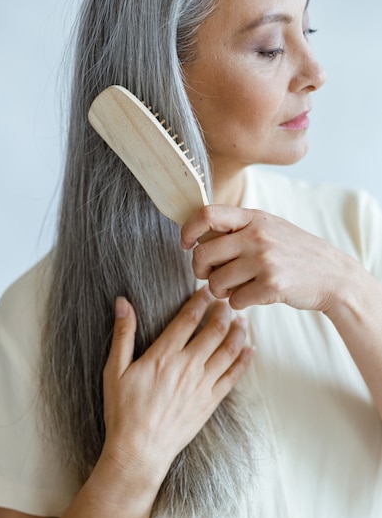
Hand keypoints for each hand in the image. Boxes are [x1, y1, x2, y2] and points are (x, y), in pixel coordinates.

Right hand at [102, 286, 252, 485]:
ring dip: (238, 331)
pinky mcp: (210, 402)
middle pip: (214, 330)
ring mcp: (202, 385)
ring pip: (229, 350)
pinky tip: (250, 349)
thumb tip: (122, 302)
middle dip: (224, 311)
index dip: (201, 300)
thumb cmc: (123, 411)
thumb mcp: (113, 370)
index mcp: (163, 355)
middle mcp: (187, 366)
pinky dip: (244, 360)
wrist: (139, 451)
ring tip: (242, 319)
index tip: (208, 289)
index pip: (188, 318)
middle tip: (229, 300)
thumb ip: (122, 334)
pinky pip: (233, 376)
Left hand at [181, 205, 346, 311]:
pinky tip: (252, 296)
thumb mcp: (268, 228)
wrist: (332, 275)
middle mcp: (257, 236)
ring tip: (234, 288)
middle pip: (203, 253)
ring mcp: (264, 260)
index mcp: (253, 218)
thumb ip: (238, 228)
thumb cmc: (293, 252)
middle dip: (199, 270)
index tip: (186, 244)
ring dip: (219, 291)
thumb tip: (197, 237)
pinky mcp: (271, 285)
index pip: (206, 214)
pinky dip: (238, 303)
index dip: (188, 230)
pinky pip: (234, 300)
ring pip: (215, 281)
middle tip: (209, 275)